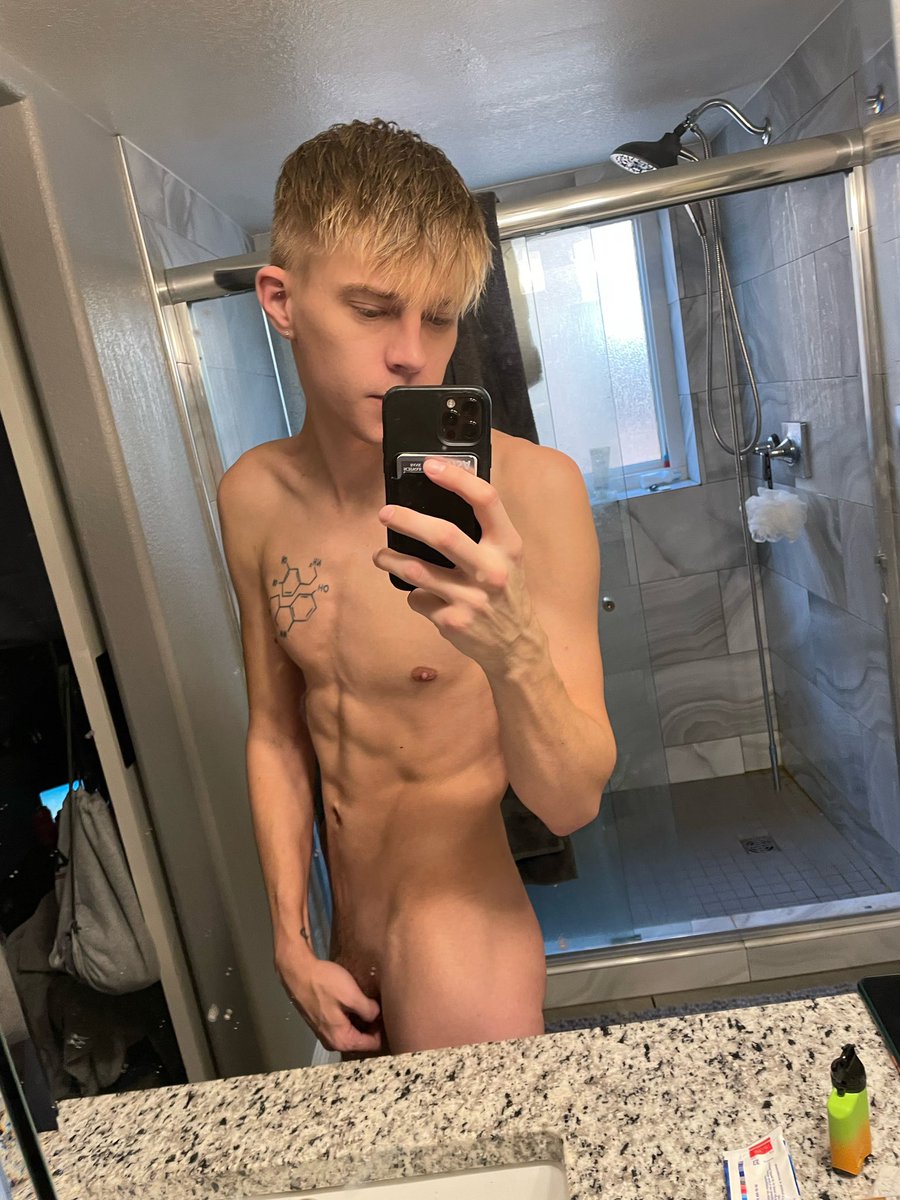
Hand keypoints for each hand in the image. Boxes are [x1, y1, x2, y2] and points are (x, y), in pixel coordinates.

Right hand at [276, 947, 383, 1053]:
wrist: (298, 971)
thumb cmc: (325, 983)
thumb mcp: (352, 996)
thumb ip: (369, 1010)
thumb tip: (378, 1016)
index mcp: (342, 1040)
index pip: (373, 1045)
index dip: (383, 1029)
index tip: (387, 1011)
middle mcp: (333, 1043)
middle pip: (362, 1040)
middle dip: (373, 1025)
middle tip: (380, 1004)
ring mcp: (326, 1034)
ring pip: (353, 1031)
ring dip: (362, 1019)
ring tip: (369, 1001)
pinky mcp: (322, 1023)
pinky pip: (344, 1025)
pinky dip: (352, 1015)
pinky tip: (355, 1000)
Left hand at [373, 458, 539, 674]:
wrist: (516, 645)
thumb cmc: (506, 592)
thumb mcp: (508, 557)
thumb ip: (484, 531)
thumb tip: (439, 496)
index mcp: (508, 546)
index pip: (486, 501)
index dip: (457, 478)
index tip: (430, 465)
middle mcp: (492, 570)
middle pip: (443, 535)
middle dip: (407, 520)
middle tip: (385, 513)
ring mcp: (472, 599)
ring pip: (417, 571)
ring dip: (391, 560)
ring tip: (381, 555)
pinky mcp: (453, 622)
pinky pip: (419, 600)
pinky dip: (415, 595)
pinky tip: (422, 596)